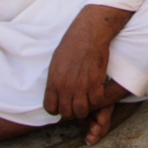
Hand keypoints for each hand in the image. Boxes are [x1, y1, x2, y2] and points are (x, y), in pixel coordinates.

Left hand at [44, 5, 131, 119]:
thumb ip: (55, 80)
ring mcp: (81, 87)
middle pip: (66, 113)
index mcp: (54, 82)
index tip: (61, 106)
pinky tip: (96, 92)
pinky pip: (96, 101)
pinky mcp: (96, 83)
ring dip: (84, 109)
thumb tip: (54, 91)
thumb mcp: (55, 63)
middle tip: (75, 105)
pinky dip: (97, 99)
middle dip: (70, 112)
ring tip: (86, 102)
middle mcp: (66, 87)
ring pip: (82, 111)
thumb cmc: (71, 44)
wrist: (88, 34)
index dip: (56, 110)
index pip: (50, 108)